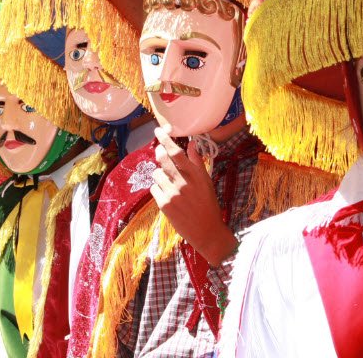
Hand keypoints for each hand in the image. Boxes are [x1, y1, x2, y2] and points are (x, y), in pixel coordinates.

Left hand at [151, 126, 237, 266]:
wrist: (206, 231)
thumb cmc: (208, 205)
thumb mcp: (206, 182)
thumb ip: (197, 162)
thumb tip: (191, 144)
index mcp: (196, 174)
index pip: (177, 152)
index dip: (166, 139)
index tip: (159, 131)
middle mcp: (183, 182)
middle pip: (162, 159)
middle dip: (159, 153)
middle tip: (160, 152)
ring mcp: (172, 194)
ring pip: (156, 174)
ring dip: (160, 175)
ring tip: (170, 183)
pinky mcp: (164, 205)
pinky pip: (154, 188)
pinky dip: (158, 189)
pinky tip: (168, 196)